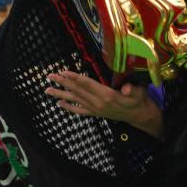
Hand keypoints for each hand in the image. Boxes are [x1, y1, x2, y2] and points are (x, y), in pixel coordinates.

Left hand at [45, 71, 162, 138]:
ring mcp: (96, 109)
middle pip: (77, 91)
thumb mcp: (138, 91)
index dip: (74, 77)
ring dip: (61, 94)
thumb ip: (132, 89)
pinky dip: (69, 107)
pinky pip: (79, 111)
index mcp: (107, 95)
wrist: (139, 115)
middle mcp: (98, 103)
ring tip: (48, 90)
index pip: (87, 84)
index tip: (64, 72)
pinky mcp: (96, 113)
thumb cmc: (138, 99)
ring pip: (75, 100)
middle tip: (50, 76)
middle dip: (63, 83)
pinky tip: (59, 104)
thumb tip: (126, 89)